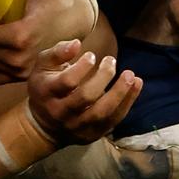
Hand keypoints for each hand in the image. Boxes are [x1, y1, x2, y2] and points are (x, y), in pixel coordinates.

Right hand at [26, 40, 141, 144]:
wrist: (43, 126)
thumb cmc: (45, 87)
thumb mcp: (43, 66)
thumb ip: (58, 52)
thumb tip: (77, 43)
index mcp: (47, 92)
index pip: (67, 81)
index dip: (82, 67)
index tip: (92, 56)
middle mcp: (61, 112)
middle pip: (86, 97)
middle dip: (103, 77)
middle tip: (111, 61)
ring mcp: (76, 126)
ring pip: (101, 112)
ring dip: (120, 93)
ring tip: (131, 76)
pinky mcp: (91, 134)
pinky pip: (112, 121)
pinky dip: (126, 103)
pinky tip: (135, 86)